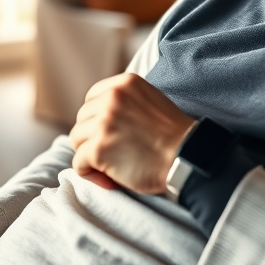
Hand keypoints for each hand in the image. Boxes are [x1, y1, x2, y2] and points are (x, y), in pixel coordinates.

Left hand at [69, 73, 195, 194]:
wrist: (187, 158)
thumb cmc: (173, 137)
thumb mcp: (150, 103)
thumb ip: (125, 102)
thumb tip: (95, 118)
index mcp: (125, 84)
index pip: (91, 99)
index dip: (97, 119)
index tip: (111, 135)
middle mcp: (112, 98)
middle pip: (82, 119)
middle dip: (93, 138)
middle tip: (113, 154)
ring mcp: (103, 123)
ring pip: (77, 139)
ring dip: (90, 156)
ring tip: (111, 167)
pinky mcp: (98, 148)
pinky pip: (79, 163)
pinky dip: (91, 175)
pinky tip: (110, 180)